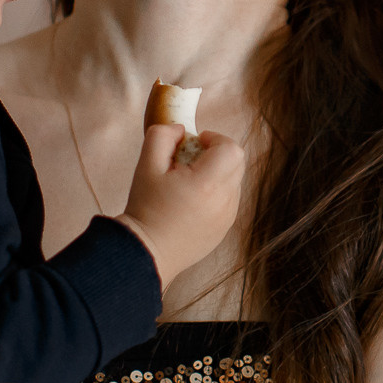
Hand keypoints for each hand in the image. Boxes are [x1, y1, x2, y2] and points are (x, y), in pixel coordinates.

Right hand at [117, 122, 244, 284]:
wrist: (146, 252)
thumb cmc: (145, 209)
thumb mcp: (146, 166)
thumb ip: (162, 136)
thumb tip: (181, 129)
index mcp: (207, 184)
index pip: (231, 149)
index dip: (215, 139)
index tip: (195, 143)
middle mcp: (224, 201)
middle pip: (236, 162)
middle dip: (216, 153)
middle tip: (189, 160)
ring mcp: (227, 217)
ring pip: (233, 181)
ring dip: (216, 173)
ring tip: (188, 183)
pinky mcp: (224, 228)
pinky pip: (229, 199)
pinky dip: (216, 192)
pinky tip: (191, 201)